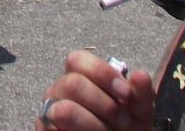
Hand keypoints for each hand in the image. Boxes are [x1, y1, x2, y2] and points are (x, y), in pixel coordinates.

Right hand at [37, 49, 154, 129]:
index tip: (125, 92)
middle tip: (123, 121)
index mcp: (81, 76)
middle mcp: (61, 89)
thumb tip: (140, 75)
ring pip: (64, 110)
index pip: (77, 60)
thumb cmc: (125, 127)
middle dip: (104, 105)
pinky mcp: (44, 129)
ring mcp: (49, 110)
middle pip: (72, 83)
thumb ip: (140, 94)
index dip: (102, 73)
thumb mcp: (138, 111)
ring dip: (93, 125)